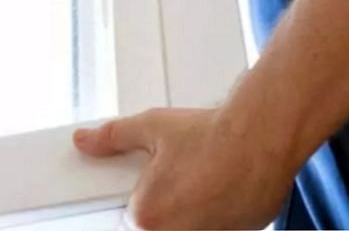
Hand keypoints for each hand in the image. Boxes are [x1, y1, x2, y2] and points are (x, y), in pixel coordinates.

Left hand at [73, 107, 290, 229]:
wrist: (262, 136)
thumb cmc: (211, 135)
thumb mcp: (152, 127)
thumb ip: (113, 137)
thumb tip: (86, 141)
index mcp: (147, 217)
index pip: (134, 218)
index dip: (145, 195)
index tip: (158, 184)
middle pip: (160, 227)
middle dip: (170, 203)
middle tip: (186, 177)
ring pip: (189, 228)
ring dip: (194, 211)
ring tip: (207, 181)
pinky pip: (215, 229)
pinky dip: (217, 215)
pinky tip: (224, 190)